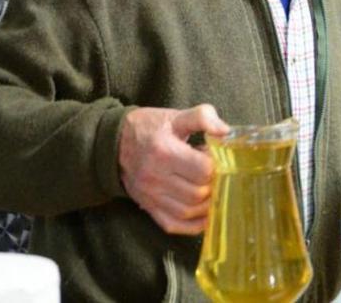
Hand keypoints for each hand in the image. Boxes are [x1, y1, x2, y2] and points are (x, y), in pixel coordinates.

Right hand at [118, 104, 229, 234]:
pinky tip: (204, 215)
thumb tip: (225, 132)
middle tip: (215, 174)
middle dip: (214, 185)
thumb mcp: (176, 116)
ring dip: (207, 205)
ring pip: (188, 212)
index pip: (203, 170)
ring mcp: (150, 195)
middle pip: (198, 193)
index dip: (217, 165)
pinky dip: (192, 225)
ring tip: (211, 190)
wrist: (115, 142)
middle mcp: (155, 177)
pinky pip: (173, 225)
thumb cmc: (150, 127)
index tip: (216, 159)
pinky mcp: (148, 206)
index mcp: (164, 151)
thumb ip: (203, 117)